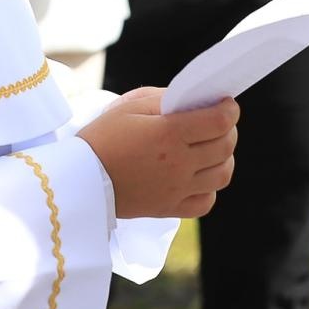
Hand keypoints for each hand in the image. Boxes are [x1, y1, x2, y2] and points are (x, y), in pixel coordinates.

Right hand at [77, 88, 238, 218]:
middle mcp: (178, 164)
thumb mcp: (129, 106)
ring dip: (224, 158)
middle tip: (219, 122)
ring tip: (211, 148)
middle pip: (225, 146)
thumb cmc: (103, 137)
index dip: (229, 110)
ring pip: (222, 175)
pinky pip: (206, 201)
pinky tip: (198, 175)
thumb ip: (165, 99)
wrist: (79, 179)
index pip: (218, 122)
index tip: (227, 104)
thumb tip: (194, 100)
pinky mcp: (169, 208)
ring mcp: (176, 189)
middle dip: (229, 130)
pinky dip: (210, 188)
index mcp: (169, 134)